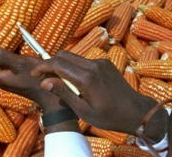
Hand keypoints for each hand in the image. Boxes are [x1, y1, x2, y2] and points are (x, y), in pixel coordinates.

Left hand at [0, 45, 79, 133]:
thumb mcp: (19, 64)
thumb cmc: (36, 78)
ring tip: (3, 41)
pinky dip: (8, 59)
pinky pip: (8, 68)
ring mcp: (10, 81)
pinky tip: (15, 50)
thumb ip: (2, 56)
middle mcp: (2, 81)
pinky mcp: (18, 79)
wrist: (53, 94)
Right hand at [31, 50, 168, 141]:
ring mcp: (100, 62)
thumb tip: (44, 82)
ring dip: (62, 65)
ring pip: (72, 56)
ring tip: (63, 83)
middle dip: (51, 64)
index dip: (42, 66)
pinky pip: (83, 60)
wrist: (136, 112)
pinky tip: (78, 83)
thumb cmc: (108, 116)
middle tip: (47, 79)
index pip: (57, 63)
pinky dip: (74, 67)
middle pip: (63, 55)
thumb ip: (63, 93)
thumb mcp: (83, 110)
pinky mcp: (104, 62)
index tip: (34, 74)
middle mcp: (92, 65)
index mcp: (86, 78)